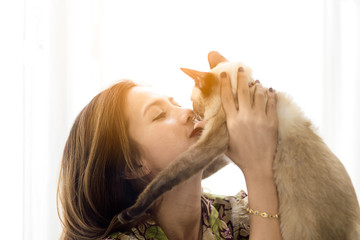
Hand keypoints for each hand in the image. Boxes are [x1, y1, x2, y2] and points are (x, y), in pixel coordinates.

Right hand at [208, 51, 277, 177]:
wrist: (258, 167)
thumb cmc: (239, 156)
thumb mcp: (223, 143)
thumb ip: (215, 130)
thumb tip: (198, 125)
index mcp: (232, 121)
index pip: (227, 97)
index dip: (225, 84)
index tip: (224, 74)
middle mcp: (245, 117)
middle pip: (243, 91)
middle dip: (241, 77)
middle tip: (241, 68)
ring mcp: (260, 119)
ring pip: (258, 94)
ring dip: (257, 85)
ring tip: (256, 81)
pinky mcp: (272, 122)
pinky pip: (271, 103)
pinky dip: (270, 94)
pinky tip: (268, 90)